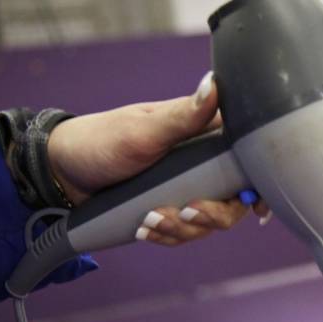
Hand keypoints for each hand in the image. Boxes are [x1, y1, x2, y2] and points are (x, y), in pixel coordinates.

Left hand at [46, 71, 268, 245]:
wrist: (64, 172)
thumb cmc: (102, 140)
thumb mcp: (145, 129)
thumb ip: (185, 115)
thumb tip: (215, 84)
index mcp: (204, 136)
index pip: (248, 159)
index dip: (258, 186)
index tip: (254, 206)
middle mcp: (202, 164)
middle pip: (233, 201)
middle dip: (212, 216)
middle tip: (186, 211)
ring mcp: (186, 189)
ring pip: (208, 223)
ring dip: (182, 229)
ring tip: (149, 222)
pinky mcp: (170, 209)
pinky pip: (184, 233)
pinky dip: (166, 236)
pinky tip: (144, 230)